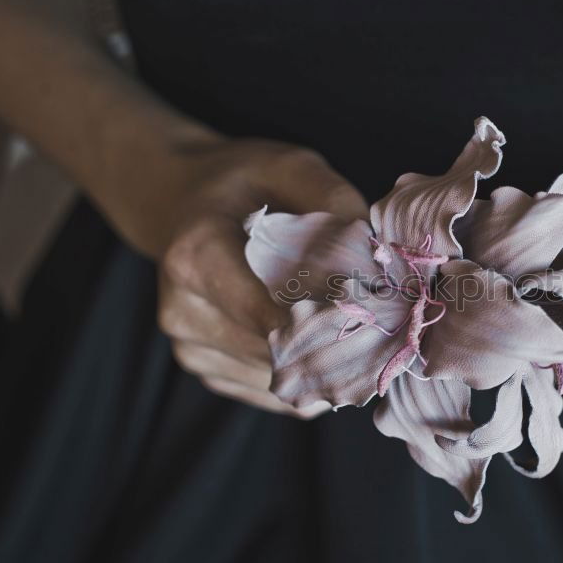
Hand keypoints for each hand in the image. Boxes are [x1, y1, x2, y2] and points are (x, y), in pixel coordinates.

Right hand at [148, 137, 368, 416]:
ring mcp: (191, 347)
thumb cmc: (242, 181)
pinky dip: (309, 378)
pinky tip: (330, 345)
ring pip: (281, 381)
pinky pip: (274, 395)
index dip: (326, 324)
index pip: (265, 314)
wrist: (179, 201)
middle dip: (335, 343)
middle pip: (278, 352)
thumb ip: (334, 201)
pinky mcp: (208, 371)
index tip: (375, 316)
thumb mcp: (289, 166)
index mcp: (196, 256)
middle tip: (383, 325)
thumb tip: (379, 256)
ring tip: (357, 331)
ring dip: (325, 365)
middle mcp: (183, 311)